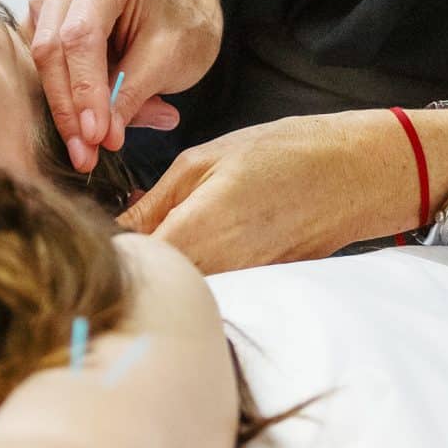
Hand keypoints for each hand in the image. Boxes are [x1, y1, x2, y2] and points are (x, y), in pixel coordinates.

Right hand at [26, 0, 225, 169]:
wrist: (177, 6)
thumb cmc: (181, 24)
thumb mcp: (173, 58)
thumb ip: (135, 95)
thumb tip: (104, 138)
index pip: (81, 36)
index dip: (85, 90)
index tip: (97, 137)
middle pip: (50, 50)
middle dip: (68, 109)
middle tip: (88, 156)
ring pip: (42, 64)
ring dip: (72, 108)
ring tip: (118, 130)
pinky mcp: (39, 21)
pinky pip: (43, 69)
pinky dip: (72, 99)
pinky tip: (106, 111)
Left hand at [118, 110, 410, 273]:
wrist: (356, 174)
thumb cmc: (285, 154)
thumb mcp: (206, 159)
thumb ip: (155, 200)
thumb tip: (115, 228)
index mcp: (193, 234)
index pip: (125, 264)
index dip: (103, 253)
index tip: (90, 236)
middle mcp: (213, 273)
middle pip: (150, 286)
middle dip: (131, 267)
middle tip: (123, 237)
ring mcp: (237, 288)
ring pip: (180, 292)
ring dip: (163, 273)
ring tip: (163, 239)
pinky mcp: (255, 292)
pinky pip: (211, 291)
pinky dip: (197, 275)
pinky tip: (201, 248)